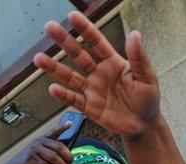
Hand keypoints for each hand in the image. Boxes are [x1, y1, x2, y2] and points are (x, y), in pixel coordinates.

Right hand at [11, 123, 73, 163]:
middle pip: (58, 147)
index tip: (71, 123)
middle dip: (67, 157)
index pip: (54, 131)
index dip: (62, 127)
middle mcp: (39, 142)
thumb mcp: (41, 152)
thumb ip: (52, 152)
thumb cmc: (32, 159)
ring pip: (54, 158)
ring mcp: (34, 151)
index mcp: (43, 139)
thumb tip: (68, 159)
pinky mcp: (31, 160)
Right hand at [35, 11, 160, 139]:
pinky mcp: (89, 107)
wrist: (144, 125)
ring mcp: (92, 90)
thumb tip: (134, 33)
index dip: (85, 29)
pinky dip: (63, 94)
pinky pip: (74, 99)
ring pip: (70, 76)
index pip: (96, 42)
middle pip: (78, 55)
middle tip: (48, 27)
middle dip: (64, 41)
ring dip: (54, 67)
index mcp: (112, 62)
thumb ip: (138, 58)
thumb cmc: (147, 98)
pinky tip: (52, 88)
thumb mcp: (147, 77)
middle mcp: (98, 73)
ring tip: (38, 58)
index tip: (72, 16)